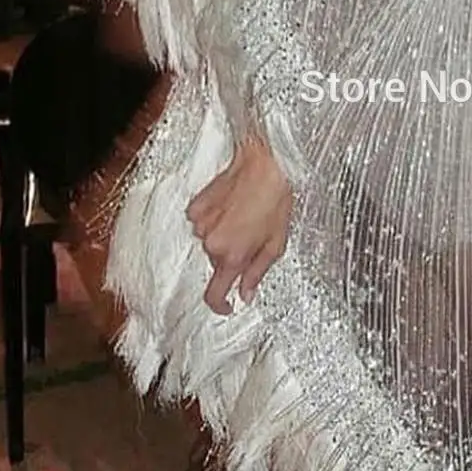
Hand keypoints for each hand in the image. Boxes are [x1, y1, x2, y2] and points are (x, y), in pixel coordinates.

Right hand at [186, 137, 293, 314]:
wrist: (264, 165)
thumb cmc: (275, 199)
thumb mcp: (276, 244)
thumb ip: (257, 273)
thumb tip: (246, 293)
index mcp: (232, 257)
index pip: (213, 294)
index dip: (219, 305)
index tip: (226, 305)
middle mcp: (212, 243)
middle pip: (217, 263)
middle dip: (232, 257)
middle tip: (252, 238)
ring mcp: (201, 224)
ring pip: (209, 242)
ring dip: (223, 236)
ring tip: (244, 216)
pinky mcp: (195, 207)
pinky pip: (202, 222)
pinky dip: (214, 219)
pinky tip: (231, 206)